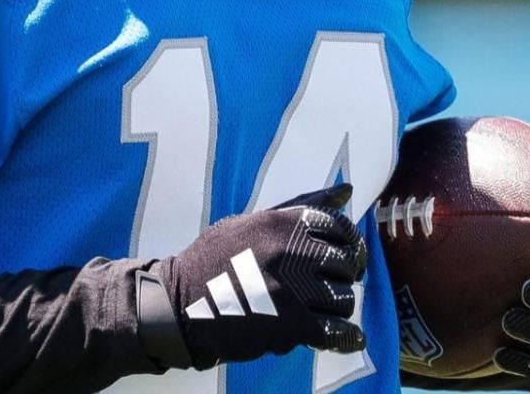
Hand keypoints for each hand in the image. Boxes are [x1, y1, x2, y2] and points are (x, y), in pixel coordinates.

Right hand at [150, 183, 368, 368]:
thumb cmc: (216, 259)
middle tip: (330, 285)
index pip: (341, 227)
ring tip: (320, 310)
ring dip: (336, 307)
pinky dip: (346, 338)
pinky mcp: (292, 327)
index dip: (349, 243)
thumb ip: (300, 207)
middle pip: (347, 263)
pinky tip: (348, 338)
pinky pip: (337, 332)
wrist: (180, 304)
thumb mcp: (251, 222)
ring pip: (344, 299)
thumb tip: (346, 190)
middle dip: (344, 275)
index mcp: (283, 222)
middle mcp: (292, 251)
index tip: (345, 255)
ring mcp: (294, 290)